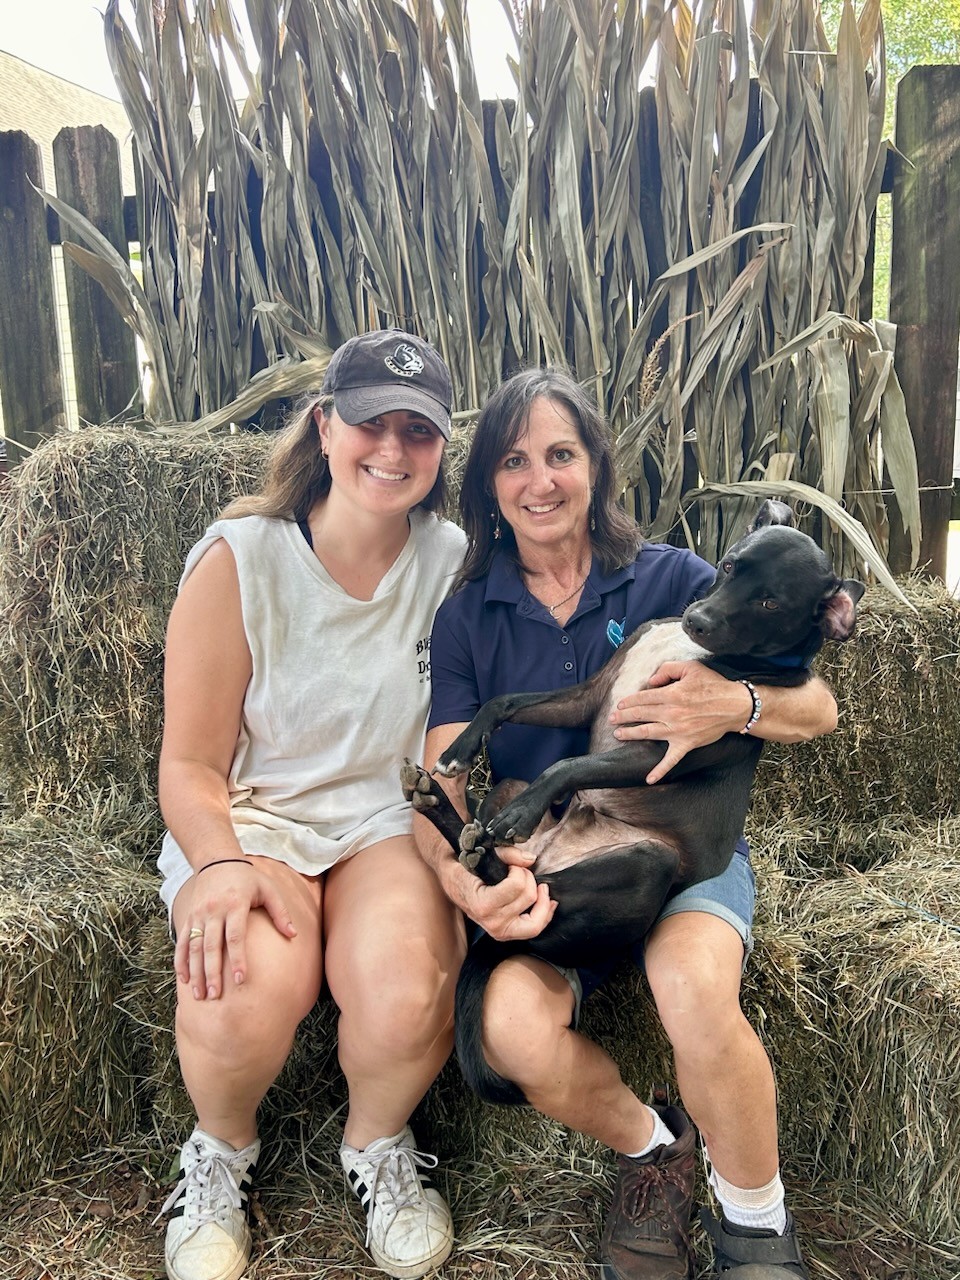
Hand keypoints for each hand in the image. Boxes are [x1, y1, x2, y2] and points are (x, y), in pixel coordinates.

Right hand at [175, 860, 297, 999]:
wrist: (218, 861)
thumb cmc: (248, 878)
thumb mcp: (268, 889)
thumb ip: (280, 912)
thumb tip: (293, 935)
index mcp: (235, 904)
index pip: (235, 936)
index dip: (237, 958)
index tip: (241, 979)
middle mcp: (213, 911)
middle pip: (211, 946)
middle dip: (212, 973)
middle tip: (215, 996)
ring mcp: (198, 915)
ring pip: (194, 947)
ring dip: (195, 972)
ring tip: (200, 995)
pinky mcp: (189, 917)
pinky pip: (182, 942)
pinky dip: (181, 961)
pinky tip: (184, 979)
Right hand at [440, 848, 557, 941]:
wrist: (451, 880)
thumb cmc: (464, 866)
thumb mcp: (481, 854)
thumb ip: (508, 854)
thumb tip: (531, 859)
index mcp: (482, 904)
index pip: (516, 887)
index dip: (519, 870)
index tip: (511, 865)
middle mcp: (491, 922)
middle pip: (529, 898)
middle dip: (529, 880)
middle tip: (520, 872)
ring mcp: (499, 931)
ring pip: (536, 921)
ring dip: (540, 900)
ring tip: (539, 887)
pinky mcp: (506, 934)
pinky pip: (533, 929)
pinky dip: (544, 915)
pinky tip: (548, 901)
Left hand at [608, 660, 752, 783]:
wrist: (735, 706)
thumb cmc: (713, 685)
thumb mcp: (691, 667)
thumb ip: (667, 669)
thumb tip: (651, 681)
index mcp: (671, 694)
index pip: (642, 698)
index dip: (628, 702)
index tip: (620, 705)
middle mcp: (671, 713)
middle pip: (641, 715)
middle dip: (623, 717)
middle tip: (611, 719)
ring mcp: (677, 731)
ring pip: (647, 733)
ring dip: (630, 734)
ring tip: (618, 734)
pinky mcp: (686, 744)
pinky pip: (671, 760)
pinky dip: (660, 770)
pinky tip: (649, 779)